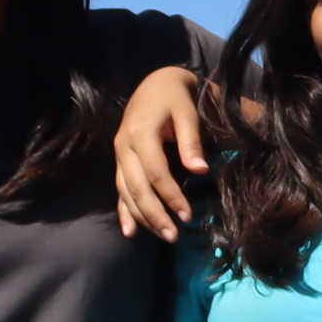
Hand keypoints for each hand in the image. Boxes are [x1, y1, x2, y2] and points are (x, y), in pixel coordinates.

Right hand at [113, 66, 209, 237]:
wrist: (155, 85)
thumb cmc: (175, 98)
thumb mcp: (187, 113)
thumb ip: (192, 141)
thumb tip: (201, 170)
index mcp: (140, 134)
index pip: (155, 173)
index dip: (171, 196)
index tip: (188, 216)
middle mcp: (124, 147)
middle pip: (137, 188)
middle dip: (155, 214)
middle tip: (174, 236)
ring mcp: (119, 155)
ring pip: (126, 192)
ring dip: (142, 216)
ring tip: (163, 235)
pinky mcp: (120, 161)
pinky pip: (119, 189)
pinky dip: (124, 210)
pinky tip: (130, 231)